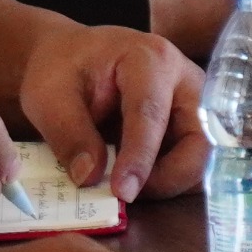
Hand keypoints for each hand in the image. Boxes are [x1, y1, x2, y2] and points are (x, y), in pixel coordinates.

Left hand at [17, 26, 208, 203]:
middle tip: (128, 193)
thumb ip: (68, 134)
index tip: (122, 192)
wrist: (72, 58)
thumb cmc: (62, 68)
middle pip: (200, 138)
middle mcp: (183, 80)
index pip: (151, 113)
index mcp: (149, 60)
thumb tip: (91, 177)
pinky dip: (168, 181)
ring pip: (203, 156)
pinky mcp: (189, 125)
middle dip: (171, 176)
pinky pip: (191, 162)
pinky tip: (136, 180)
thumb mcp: (49, 96)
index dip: (139, 157)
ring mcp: (192, 104)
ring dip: (170, 182)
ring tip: (127, 186)